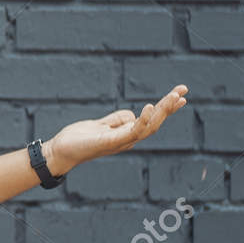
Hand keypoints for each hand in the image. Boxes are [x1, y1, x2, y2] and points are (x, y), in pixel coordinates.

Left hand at [45, 85, 189, 175]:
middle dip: (170, 107)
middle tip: (183, 90)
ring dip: (163, 111)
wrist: (60, 152)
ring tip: (174, 96)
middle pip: (156, 123)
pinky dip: (143, 119)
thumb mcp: (101, 124)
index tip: (181, 95)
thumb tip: (132, 114)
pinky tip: (151, 106)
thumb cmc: (79, 139)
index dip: (167, 109)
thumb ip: (117, 120)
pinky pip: (132, 130)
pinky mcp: (111, 142)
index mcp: (127, 134)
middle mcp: (128, 140)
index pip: (152, 120)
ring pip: (149, 126)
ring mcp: (121, 142)